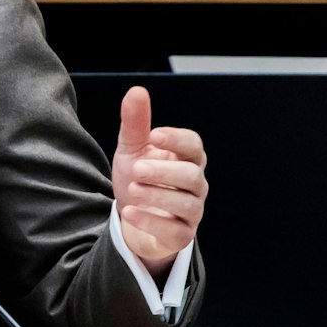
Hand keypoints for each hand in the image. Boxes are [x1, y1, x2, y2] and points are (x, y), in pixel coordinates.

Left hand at [110, 87, 206, 272]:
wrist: (132, 217)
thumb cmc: (138, 178)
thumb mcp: (132, 149)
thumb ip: (135, 124)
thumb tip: (137, 90)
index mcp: (187, 158)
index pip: (193, 145)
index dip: (177, 139)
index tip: (153, 135)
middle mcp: (195, 184)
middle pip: (191, 175)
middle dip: (165, 171)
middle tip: (138, 168)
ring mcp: (191, 210)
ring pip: (186, 202)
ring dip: (159, 194)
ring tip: (132, 188)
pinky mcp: (182, 235)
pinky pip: (174, 229)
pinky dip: (152, 221)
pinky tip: (131, 212)